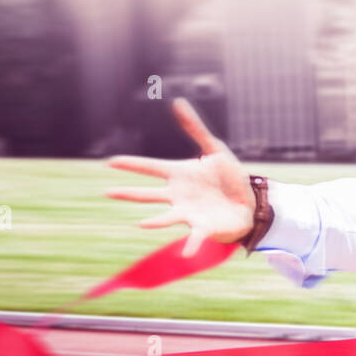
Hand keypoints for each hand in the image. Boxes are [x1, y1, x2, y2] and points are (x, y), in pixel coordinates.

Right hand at [106, 99, 254, 256]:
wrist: (248, 201)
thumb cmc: (228, 176)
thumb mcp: (214, 148)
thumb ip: (195, 127)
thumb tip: (177, 101)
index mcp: (179, 174)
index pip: (150, 167)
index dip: (132, 164)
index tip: (111, 162)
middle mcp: (178, 195)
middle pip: (148, 194)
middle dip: (129, 193)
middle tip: (107, 192)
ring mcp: (188, 213)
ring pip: (166, 218)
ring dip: (155, 222)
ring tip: (141, 224)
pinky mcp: (203, 227)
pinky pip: (195, 238)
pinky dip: (190, 246)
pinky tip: (186, 253)